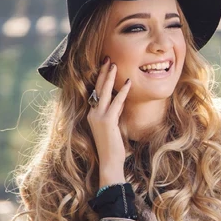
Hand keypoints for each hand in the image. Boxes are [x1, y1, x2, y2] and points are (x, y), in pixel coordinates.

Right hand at [86, 57, 131, 183]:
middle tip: (108, 58)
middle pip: (97, 88)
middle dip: (103, 72)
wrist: (109, 162)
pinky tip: (128, 83)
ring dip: (109, 77)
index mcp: (92, 114)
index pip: (95, 92)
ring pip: (103, 92)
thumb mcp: (114, 125)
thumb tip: (121, 99)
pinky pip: (116, 103)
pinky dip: (123, 92)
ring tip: (114, 64)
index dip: (100, 78)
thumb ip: (115, 111)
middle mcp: (92, 114)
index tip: (105, 66)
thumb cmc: (113, 146)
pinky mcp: (107, 122)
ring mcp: (98, 117)